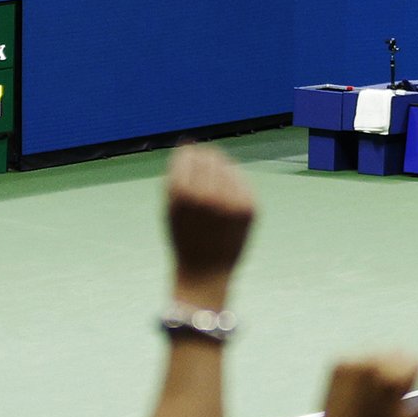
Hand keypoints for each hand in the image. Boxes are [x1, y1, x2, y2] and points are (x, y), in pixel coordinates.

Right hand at [163, 144, 253, 279]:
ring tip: (213, 193)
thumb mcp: (169, 206)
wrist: (205, 272)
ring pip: (227, 164)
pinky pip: (242, 180)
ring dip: (219, 171)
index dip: (186, 157)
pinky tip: (225, 201)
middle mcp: (207, 194)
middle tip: (202, 181)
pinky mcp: (249, 207)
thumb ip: (175, 174)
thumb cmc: (183, 238)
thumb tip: (189, 144)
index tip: (186, 170)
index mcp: (181, 193)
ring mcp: (231, 200)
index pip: (187, 153)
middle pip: (209, 155)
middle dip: (204, 161)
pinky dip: (233, 184)